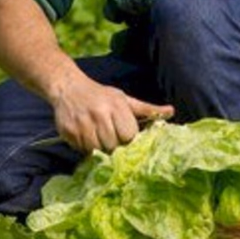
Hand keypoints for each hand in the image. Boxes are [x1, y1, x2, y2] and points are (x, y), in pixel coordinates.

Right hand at [50, 74, 172, 153]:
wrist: (68, 87)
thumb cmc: (101, 96)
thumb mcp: (124, 99)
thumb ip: (147, 109)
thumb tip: (171, 112)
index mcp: (116, 106)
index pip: (129, 135)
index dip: (127, 138)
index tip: (122, 134)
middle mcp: (99, 114)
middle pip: (113, 146)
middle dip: (113, 145)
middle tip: (109, 136)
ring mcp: (82, 124)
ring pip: (97, 150)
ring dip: (99, 148)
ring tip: (98, 136)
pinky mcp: (68, 131)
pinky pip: (82, 150)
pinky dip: (85, 148)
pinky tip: (85, 136)